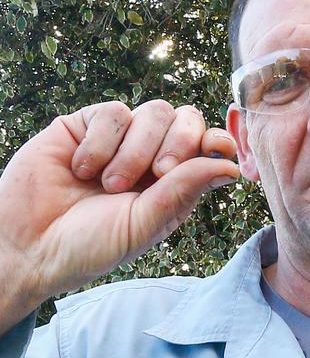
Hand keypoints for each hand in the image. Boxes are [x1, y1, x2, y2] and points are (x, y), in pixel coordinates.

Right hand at [0, 99, 239, 333]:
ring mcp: (118, 140)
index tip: (218, 148)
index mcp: (172, 185)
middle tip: (156, 174)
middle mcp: (149, 158)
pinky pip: (113, 112)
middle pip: (184, 119)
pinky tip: (83, 168)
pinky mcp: (85, 125)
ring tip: (108, 185)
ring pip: (153, 112)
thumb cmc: (90, 246)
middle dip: (178, 143)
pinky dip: (102, 142)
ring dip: (134, 151)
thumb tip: (230, 165)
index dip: (215, 141)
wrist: (31, 245)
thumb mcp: (144, 223)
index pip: (205, 147)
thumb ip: (184, 189)